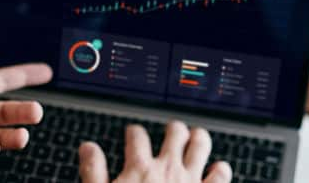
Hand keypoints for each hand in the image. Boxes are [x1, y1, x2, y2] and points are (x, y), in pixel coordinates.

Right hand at [78, 121, 231, 182]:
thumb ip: (94, 172)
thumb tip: (87, 148)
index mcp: (140, 169)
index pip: (137, 137)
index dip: (134, 132)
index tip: (133, 133)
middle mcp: (168, 168)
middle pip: (175, 134)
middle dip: (174, 129)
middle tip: (173, 130)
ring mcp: (190, 179)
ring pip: (200, 145)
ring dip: (199, 139)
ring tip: (197, 137)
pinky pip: (220, 175)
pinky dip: (221, 169)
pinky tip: (219, 168)